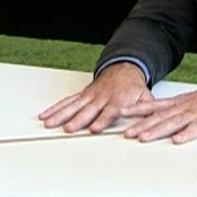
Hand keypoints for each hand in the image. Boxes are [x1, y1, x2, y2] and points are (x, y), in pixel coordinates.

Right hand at [38, 62, 152, 133]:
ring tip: (50, 123)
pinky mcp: (82, 95)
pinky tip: (46, 115)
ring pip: (73, 106)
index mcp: (117, 101)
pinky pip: (67, 101)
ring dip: (61, 114)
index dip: (102, 120)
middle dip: (77, 119)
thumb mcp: (145, 97)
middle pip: (87, 111)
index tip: (94, 128)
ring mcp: (90, 96)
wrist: (125, 68)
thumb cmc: (134, 87)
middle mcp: (101, 99)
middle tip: (69, 128)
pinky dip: (55, 108)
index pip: (109, 112)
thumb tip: (150, 123)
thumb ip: (147, 110)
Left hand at [118, 75, 196, 144]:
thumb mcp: (191, 102)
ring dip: (158, 130)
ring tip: (144, 137)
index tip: (121, 112)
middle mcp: (185, 108)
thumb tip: (157, 118)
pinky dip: (187, 134)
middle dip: (142, 125)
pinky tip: (178, 140)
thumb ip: (175, 110)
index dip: (137, 109)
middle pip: (160, 117)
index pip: (154, 106)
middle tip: (126, 133)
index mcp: (179, 103)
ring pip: (174, 123)